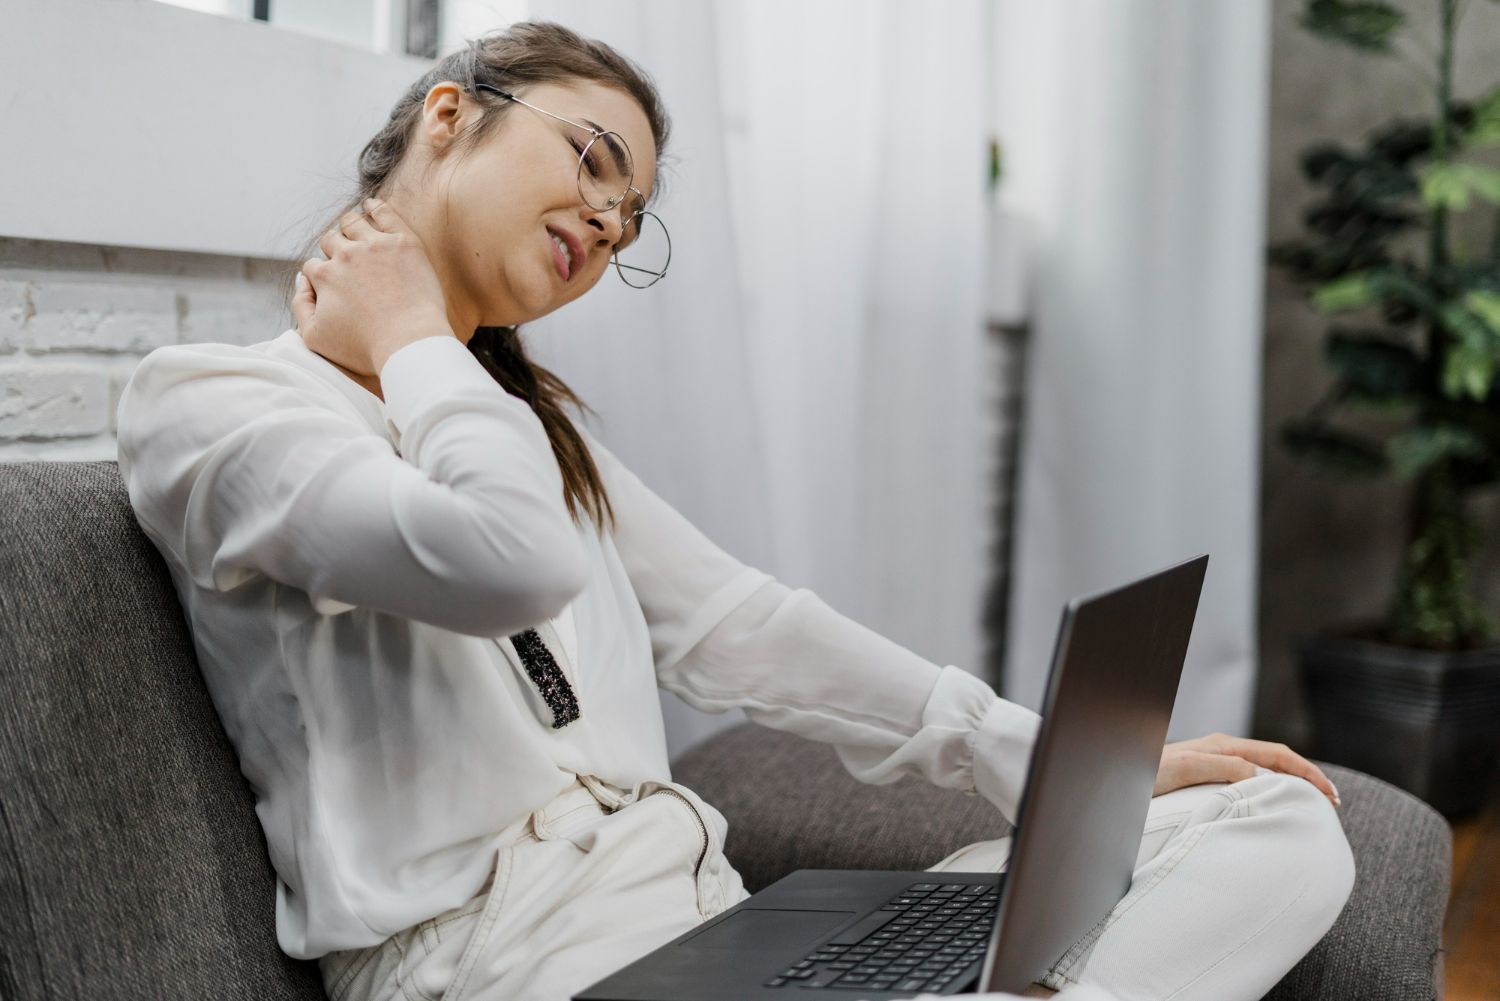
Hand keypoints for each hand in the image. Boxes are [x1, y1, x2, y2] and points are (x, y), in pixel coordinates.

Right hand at [291, 197, 453, 375]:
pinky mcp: (404, 242)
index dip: (321, 276)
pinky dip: (375, 206)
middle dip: (334, 249)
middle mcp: (346, 255)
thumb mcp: (316, 338)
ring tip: (354, 228)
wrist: (409, 343)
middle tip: (347, 260)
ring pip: (353, 222)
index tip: (334, 285)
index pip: (314, 266)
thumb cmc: (365, 347)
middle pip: (332, 240)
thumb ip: (300, 306)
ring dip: (350, 225)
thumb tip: (302, 279)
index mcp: (324, 275)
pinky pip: (385, 213)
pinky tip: (372, 205)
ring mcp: (375, 245)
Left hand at [1155, 733, 1340, 807]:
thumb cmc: (1148, 774)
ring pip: (1264, 772)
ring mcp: (1215, 765)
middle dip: (1306, 779)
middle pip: (1276, 762)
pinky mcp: (1206, 779)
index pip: (1278, 755)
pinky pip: (1247, 783)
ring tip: (1310, 806)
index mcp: (1224, 746)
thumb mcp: (1186, 768)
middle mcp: (1222, 752)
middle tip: (1332, 804)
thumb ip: (1224, 767)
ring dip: (1289, 786)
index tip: (1330, 794)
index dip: (1307, 773)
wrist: (1120, 780)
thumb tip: (1263, 775)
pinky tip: (1271, 807)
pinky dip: (1268, 792)